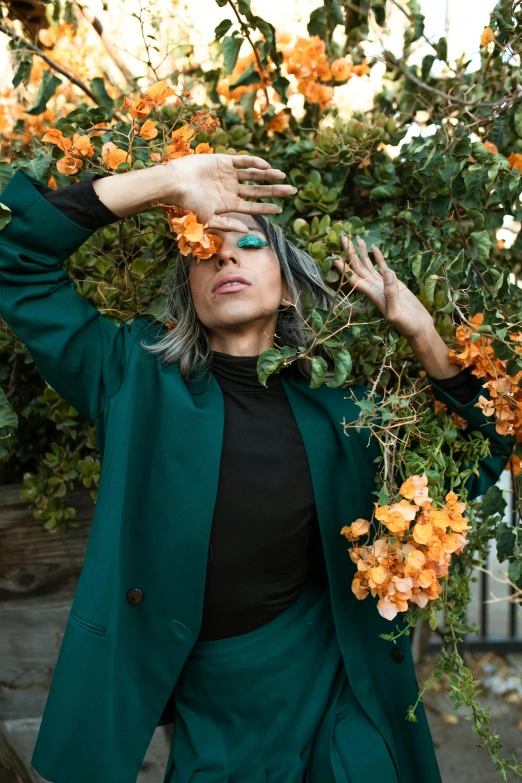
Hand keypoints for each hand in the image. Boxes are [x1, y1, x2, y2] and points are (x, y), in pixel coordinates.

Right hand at [165, 154, 294, 232]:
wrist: (174, 184)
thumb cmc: (187, 205)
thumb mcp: (208, 219)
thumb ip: (227, 224)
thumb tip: (245, 229)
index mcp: (228, 205)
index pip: (252, 207)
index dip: (266, 208)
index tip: (280, 209)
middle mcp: (230, 190)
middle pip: (257, 191)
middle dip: (275, 191)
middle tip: (292, 191)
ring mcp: (227, 175)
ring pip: (253, 175)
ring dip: (268, 176)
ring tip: (283, 177)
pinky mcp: (223, 161)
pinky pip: (243, 161)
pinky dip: (255, 162)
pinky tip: (266, 167)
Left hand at [333, 236, 434, 341]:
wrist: (418, 326)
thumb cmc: (406, 324)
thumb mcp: (396, 312)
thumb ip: (391, 293)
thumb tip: (388, 272)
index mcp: (372, 294)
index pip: (353, 278)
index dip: (344, 268)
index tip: (334, 256)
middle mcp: (374, 288)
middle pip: (358, 268)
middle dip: (350, 253)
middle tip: (343, 238)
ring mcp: (383, 284)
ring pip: (368, 266)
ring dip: (361, 253)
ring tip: (356, 239)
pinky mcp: (394, 283)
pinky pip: (382, 267)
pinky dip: (377, 258)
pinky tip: (374, 248)